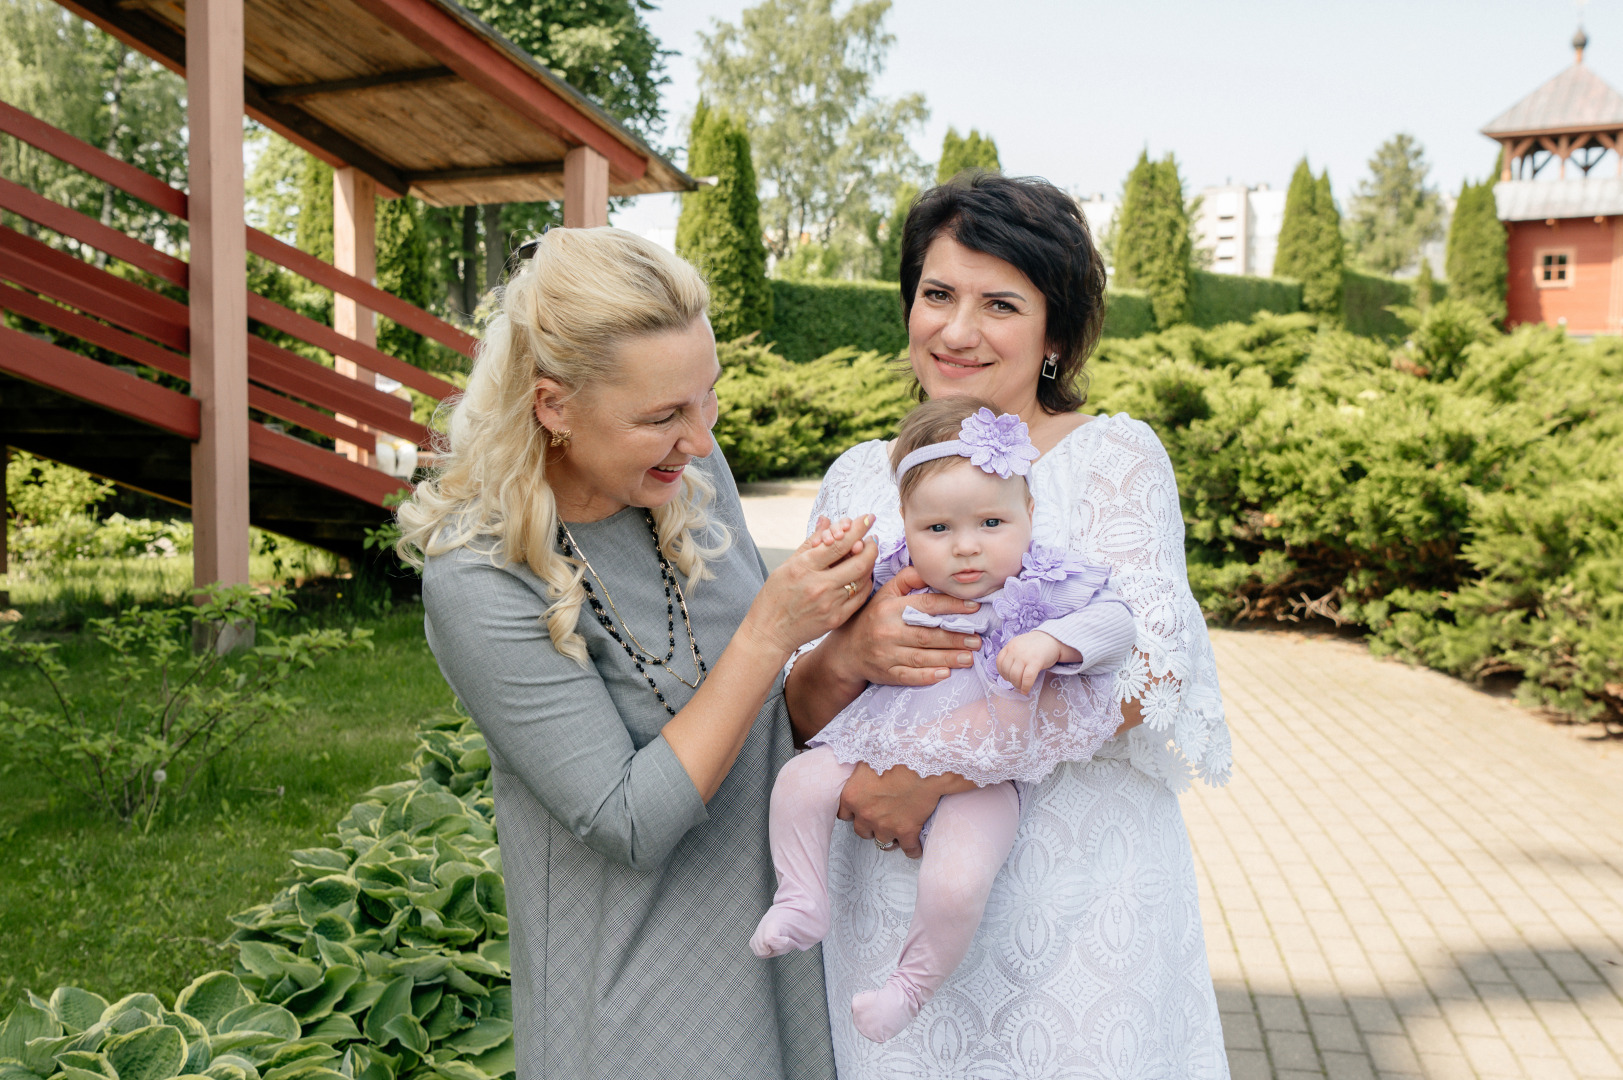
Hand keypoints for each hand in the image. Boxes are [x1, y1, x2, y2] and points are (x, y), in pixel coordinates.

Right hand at [742, 515, 877, 658]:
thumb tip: (826, 521)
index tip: (867, 518)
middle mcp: (819, 585)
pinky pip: (861, 597)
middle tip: (872, 538)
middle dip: (871, 546)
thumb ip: (810, 543)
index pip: (838, 544)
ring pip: (863, 579)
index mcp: (803, 568)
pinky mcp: (837, 618)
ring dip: (869, 563)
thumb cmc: (775, 596)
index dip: (857, 528)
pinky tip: (862, 575)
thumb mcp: (786, 565)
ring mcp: (830, 604)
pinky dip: (865, 582)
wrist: (770, 632)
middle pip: (858, 561)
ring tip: (866, 554)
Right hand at [823, 562, 981, 687]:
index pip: (926, 605)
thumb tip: (928, 570)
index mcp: (890, 608)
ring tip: (970, 657)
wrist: (847, 651)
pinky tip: (945, 674)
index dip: (951, 605)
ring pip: (922, 656)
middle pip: (927, 634)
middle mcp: (888, 631)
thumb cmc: (872, 618)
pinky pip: (909, 676)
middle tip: (978, 639)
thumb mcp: (885, 594)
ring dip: (948, 657)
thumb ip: (906, 579)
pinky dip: (927, 676)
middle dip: (955, 637)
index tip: (974, 608)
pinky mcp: (886, 673)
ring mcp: (887, 654)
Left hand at [837, 762, 975, 857]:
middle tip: (881, 816)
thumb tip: (858, 762)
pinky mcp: (907, 830)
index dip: (854, 811)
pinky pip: (909, 849)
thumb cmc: (895, 751)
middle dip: (870, 825)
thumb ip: (859, 768)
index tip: (862, 808)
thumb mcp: (867, 755)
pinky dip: (912, 849)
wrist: (922, 760)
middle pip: (861, 830)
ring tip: (897, 831)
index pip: (844, 814)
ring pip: (883, 841)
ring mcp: (886, 825)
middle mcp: (865, 814)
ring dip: (889, 836)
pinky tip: (915, 846)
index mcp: (852, 795)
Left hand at [997, 630, 1062, 694]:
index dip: (1002, 672)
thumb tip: (1006, 673)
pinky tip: (1026, 690)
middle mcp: (1015, 650)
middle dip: (1010, 680)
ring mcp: (1025, 656)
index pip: (999, 662)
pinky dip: (1025, 687)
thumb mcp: (1020, 645)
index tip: (1007, 677)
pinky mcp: (1036, 662)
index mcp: (1010, 645)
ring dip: (1017, 685)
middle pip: (1007, 671)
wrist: (1053, 639)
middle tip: (1016, 683)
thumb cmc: (1036, 645)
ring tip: (1021, 686)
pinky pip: (1027, 678)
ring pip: (1015, 676)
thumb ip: (1012, 655)